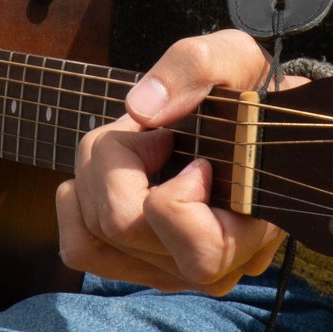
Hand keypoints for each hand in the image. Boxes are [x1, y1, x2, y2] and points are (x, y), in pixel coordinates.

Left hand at [55, 28, 297, 293]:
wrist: (249, 123)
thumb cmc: (248, 95)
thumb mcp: (236, 60)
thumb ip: (196, 68)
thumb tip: (139, 109)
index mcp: (253, 229)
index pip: (201, 248)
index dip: (178, 195)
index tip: (198, 157)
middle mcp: (216, 267)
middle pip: (123, 227)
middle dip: (118, 157)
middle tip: (155, 132)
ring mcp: (174, 271)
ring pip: (95, 236)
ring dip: (97, 173)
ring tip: (136, 144)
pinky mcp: (141, 265)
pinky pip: (80, 248)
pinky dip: (79, 202)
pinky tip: (110, 171)